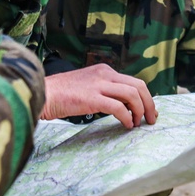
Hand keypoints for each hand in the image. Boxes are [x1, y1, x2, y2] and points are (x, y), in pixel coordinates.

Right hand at [41, 64, 156, 128]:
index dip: (145, 97)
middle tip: (151, 119)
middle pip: (138, 86)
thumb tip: (123, 105)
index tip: (148, 110)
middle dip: (149, 103)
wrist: (43, 93)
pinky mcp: (92, 98)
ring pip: (132, 95)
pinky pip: (118, 107)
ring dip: (140, 111)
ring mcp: (98, 85)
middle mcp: (105, 74)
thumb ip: (104, 90)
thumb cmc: (62, 94)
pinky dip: (127, 117)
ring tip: (139, 123)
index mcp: (104, 70)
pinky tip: (127, 125)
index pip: (134, 81)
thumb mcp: (88, 85)